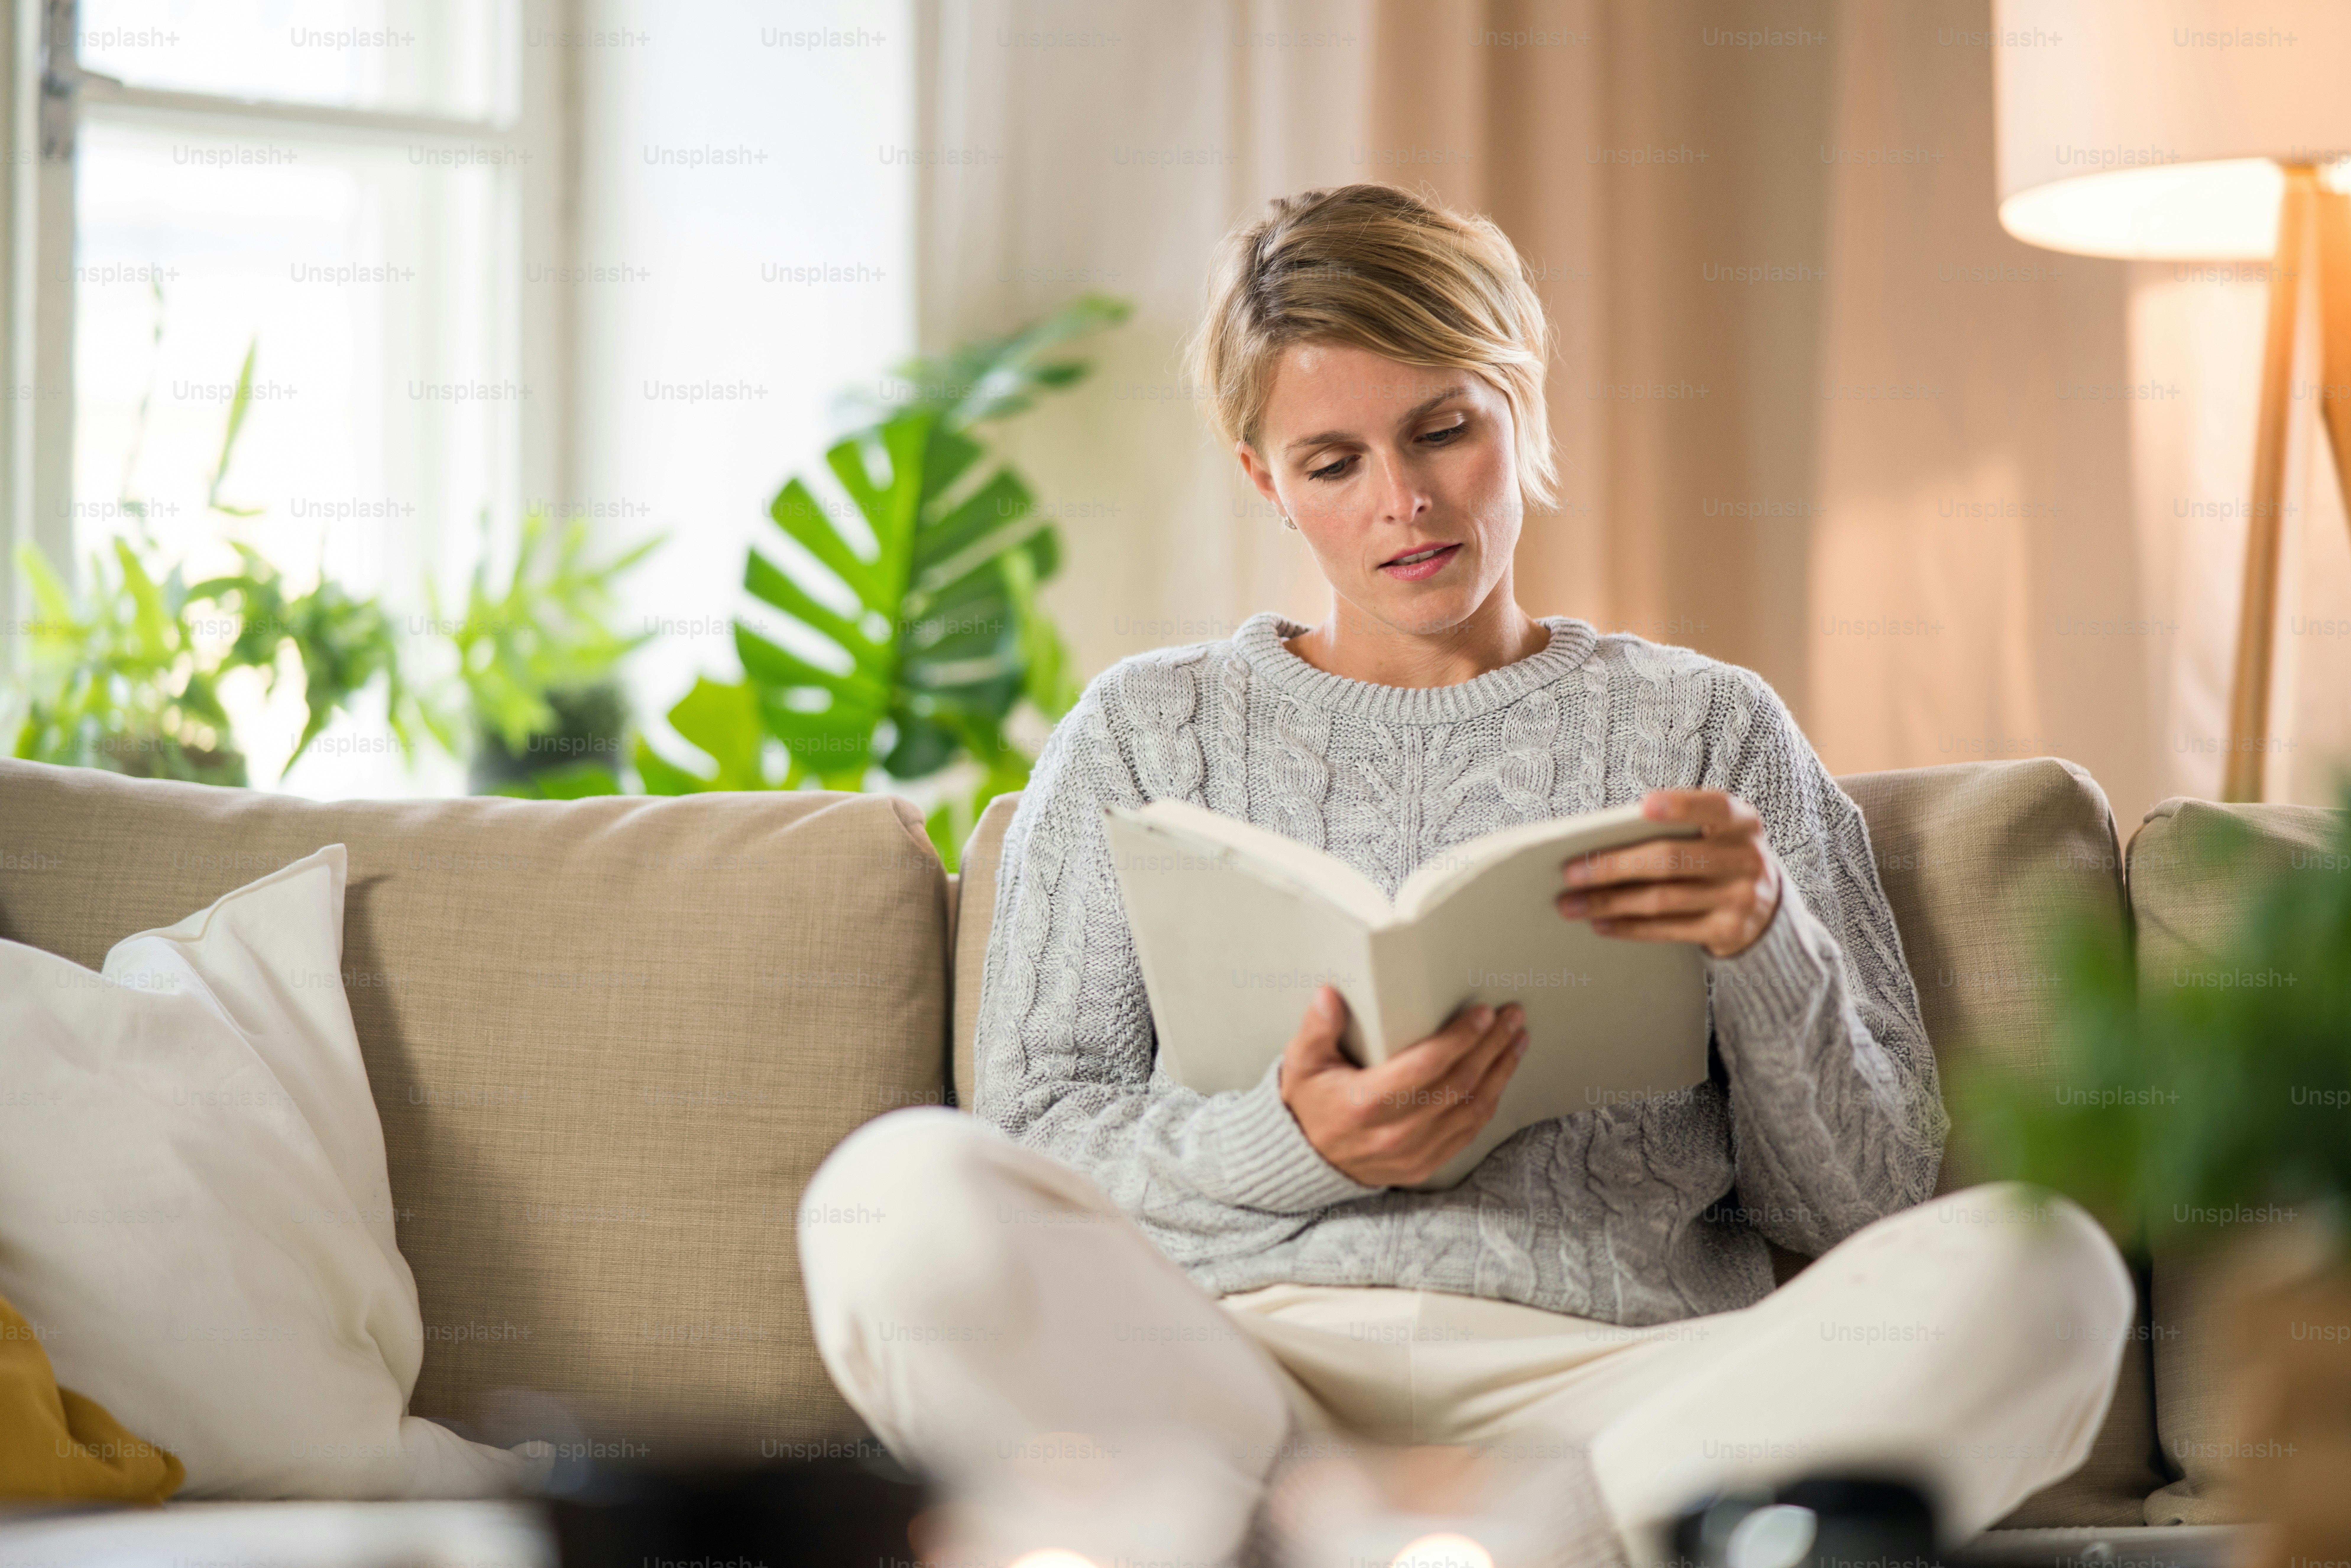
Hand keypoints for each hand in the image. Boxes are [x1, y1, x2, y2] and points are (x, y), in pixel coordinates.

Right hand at [1277, 986, 1526, 1187]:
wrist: (1307, 1159)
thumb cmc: (1309, 1103)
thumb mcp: (1302, 1063)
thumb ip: (1316, 1029)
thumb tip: (1329, 996)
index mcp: (1365, 1102)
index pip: (1425, 1067)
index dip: (1459, 1039)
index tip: (1482, 1014)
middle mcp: (1393, 1133)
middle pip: (1458, 1085)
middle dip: (1491, 1047)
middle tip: (1510, 1017)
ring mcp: (1412, 1153)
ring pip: (1471, 1110)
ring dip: (1500, 1072)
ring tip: (1516, 1041)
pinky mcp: (1424, 1165)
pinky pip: (1468, 1133)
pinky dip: (1489, 1102)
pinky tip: (1500, 1076)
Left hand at [1557, 788, 1783, 957]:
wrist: (1764, 904)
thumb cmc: (1718, 856)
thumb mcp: (1712, 833)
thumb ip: (1676, 829)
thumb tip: (1602, 843)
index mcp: (1741, 821)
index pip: (1714, 807)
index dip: (1680, 806)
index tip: (1644, 805)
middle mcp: (1746, 858)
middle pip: (1671, 859)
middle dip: (1613, 866)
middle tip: (1570, 872)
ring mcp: (1740, 897)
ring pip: (1663, 899)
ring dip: (1609, 903)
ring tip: (1572, 904)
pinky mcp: (1728, 931)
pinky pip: (1669, 929)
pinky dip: (1629, 927)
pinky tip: (1602, 924)